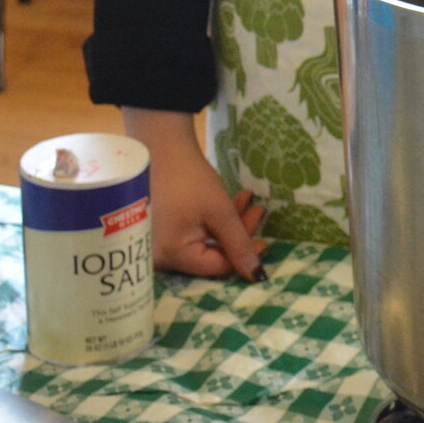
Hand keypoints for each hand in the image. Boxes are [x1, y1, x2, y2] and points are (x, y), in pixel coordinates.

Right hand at [124, 108, 266, 280]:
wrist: (159, 146)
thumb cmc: (189, 179)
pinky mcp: (159, 233)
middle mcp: (160, 258)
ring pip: (204, 244)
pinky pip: (191, 236)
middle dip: (238, 234)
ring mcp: (157, 246)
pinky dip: (212, 223)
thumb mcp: (219, 211)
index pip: (217, 266)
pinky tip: (230, 204)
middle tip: (257, 210)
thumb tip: (256, 276)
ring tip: (247, 201)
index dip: (244, 254)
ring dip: (228, 225)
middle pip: (210, 256)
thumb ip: (239, 244)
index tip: (267, 239)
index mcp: (172, 256)